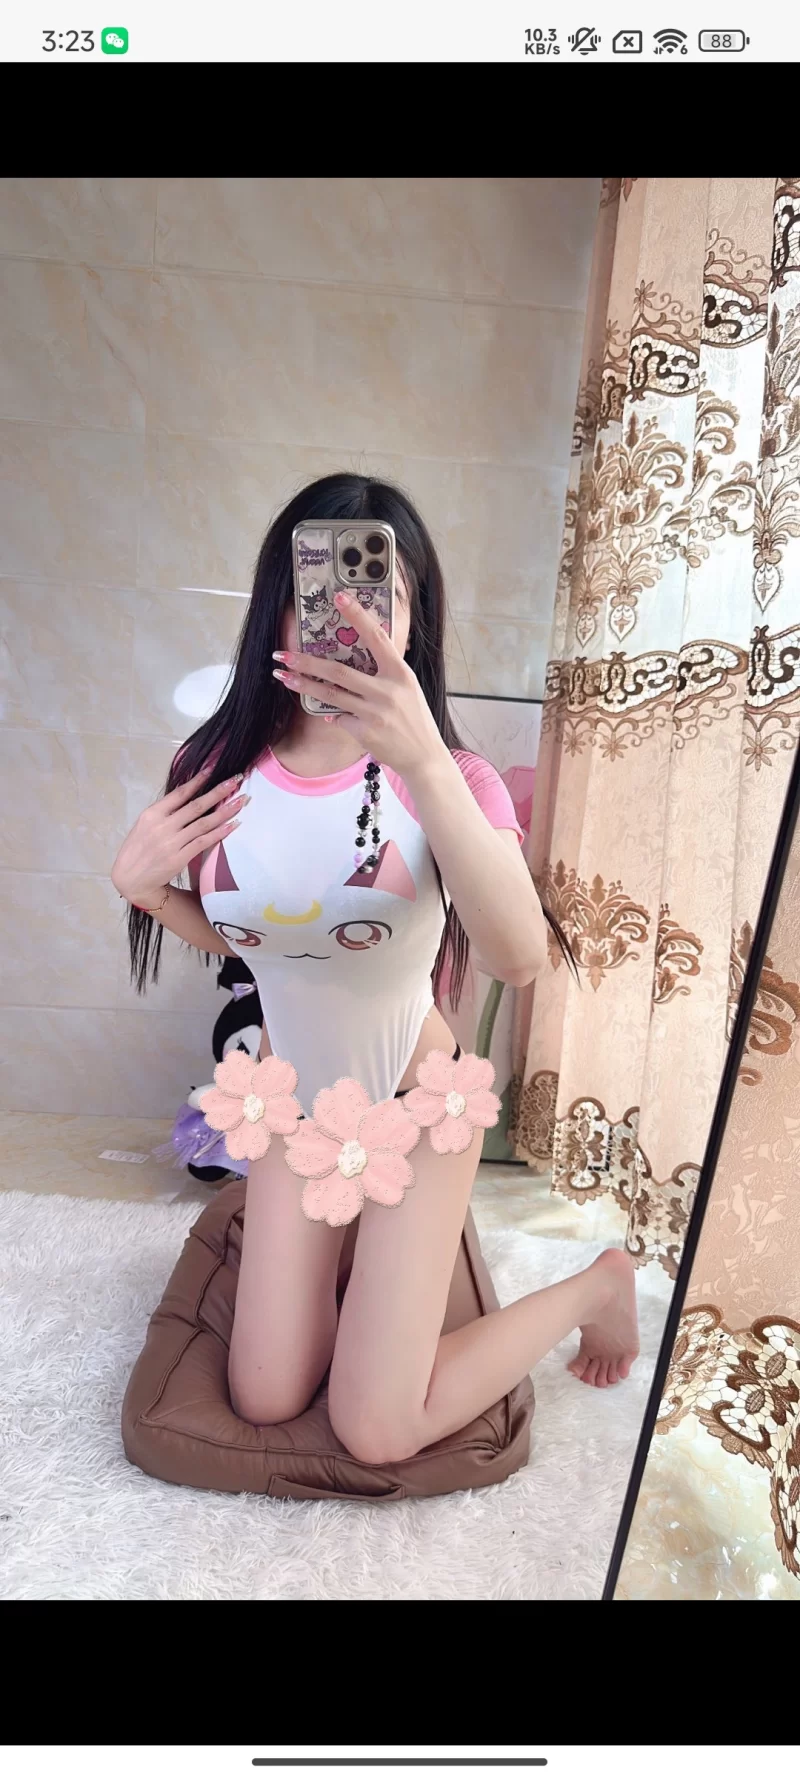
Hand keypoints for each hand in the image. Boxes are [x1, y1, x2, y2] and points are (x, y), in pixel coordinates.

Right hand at [111, 766, 248, 905]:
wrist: (130, 878)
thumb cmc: (137, 849)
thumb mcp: (144, 825)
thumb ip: (164, 812)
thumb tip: (188, 797)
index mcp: (152, 814)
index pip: (179, 793)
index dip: (197, 780)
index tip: (213, 769)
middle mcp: (162, 826)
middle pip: (196, 806)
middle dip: (218, 792)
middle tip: (236, 780)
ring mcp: (172, 842)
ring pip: (203, 823)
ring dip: (225, 811)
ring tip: (241, 801)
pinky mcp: (179, 858)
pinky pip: (203, 842)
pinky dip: (219, 833)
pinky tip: (233, 825)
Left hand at [273, 592, 444, 777]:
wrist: (423, 756)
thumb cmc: (414, 718)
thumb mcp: (407, 687)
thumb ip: (384, 673)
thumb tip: (354, 663)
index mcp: (400, 673)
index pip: (376, 637)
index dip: (357, 616)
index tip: (340, 597)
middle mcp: (388, 690)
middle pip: (338, 671)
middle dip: (306, 662)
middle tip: (282, 654)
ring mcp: (375, 713)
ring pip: (330, 694)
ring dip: (303, 685)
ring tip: (281, 676)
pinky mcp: (365, 733)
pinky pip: (339, 718)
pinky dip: (332, 715)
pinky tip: (329, 715)